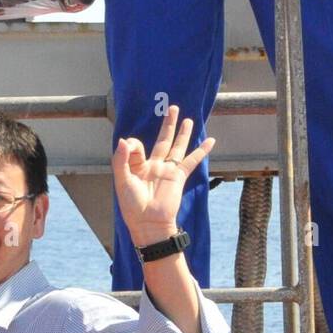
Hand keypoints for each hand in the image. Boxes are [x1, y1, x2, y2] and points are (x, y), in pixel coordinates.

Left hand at [112, 105, 214, 246]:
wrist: (149, 223)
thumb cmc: (132, 206)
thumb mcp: (122, 181)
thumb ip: (121, 160)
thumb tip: (124, 140)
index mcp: (137, 166)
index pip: (136, 145)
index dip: (132, 143)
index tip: (130, 147)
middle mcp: (154, 166)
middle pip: (162, 140)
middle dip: (168, 124)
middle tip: (172, 108)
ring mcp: (167, 171)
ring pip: (177, 147)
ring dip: (182, 133)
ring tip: (188, 119)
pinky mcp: (178, 177)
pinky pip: (191, 161)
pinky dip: (201, 151)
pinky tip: (210, 140)